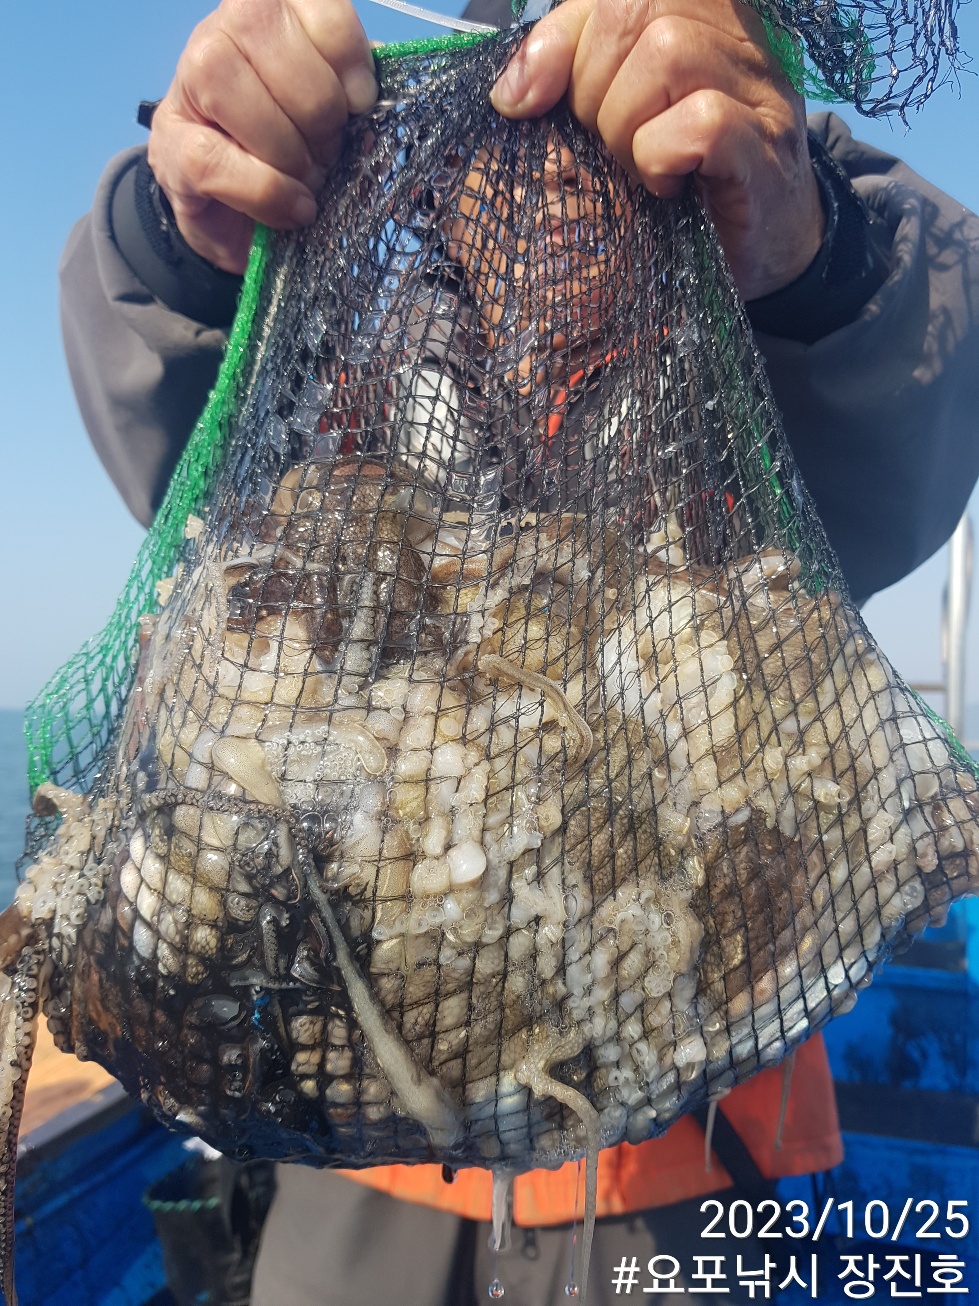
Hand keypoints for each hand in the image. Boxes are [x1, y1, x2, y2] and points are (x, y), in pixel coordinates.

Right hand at [148, 0, 377, 273]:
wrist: (236, 215)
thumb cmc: (291, 152)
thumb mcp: (331, 113)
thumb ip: (351, 88)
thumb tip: (376, 87)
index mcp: (270, 14)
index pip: (316, 5)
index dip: (347, 56)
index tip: (360, 103)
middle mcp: (220, 32)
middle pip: (273, 43)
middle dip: (318, 112)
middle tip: (327, 151)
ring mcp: (188, 84)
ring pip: (232, 90)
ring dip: (288, 152)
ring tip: (307, 180)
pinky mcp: (172, 145)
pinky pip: (216, 162)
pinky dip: (266, 193)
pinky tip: (292, 208)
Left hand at [489, 0, 823, 300]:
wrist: (764, 248)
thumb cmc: (681, 181)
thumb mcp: (616, 123)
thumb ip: (569, 85)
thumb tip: (510, 92)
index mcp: (696, 13)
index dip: (556, 41)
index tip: (526, 100)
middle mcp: (734, 34)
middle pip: (633, 9)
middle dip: (591, 87)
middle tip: (607, 145)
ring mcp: (757, 87)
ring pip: (667, 53)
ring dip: (625, 124)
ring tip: (637, 167)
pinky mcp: (764, 147)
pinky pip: (702, 120)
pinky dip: (661, 157)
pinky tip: (665, 186)